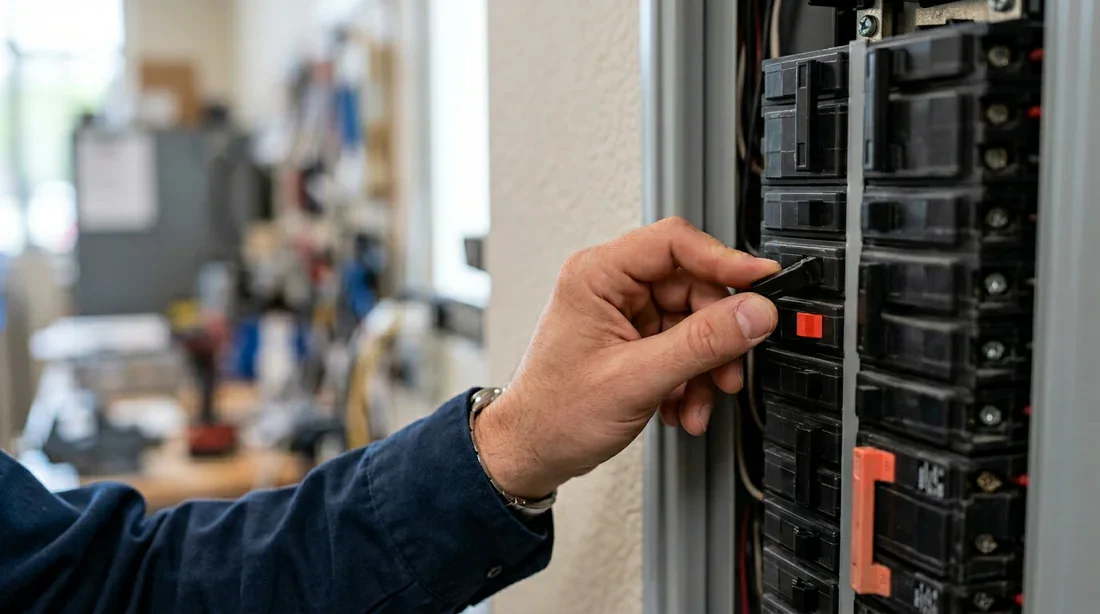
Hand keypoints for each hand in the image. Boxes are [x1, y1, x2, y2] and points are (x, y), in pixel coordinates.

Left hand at [474, 217, 779, 498]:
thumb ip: (701, 343)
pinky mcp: (633, 340)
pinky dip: (691, 378)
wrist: (532, 452)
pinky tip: (682, 405)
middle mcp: (610, 286)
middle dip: (716, 336)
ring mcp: (623, 314)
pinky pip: (682, 346)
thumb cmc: (554, 413)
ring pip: (693, 322)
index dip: (724, 259)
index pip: (674, 242)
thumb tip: (753, 312)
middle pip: (693, 287)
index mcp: (597, 275)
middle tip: (728, 370)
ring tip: (698, 401)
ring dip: (705, 367)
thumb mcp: (637, 378)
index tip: (761, 281)